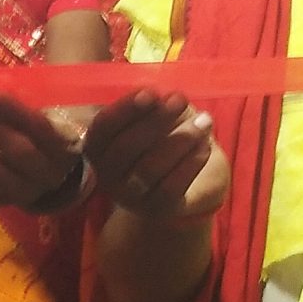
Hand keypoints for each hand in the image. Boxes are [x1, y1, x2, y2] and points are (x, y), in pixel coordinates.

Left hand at [0, 93, 81, 208]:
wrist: (43, 177)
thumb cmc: (40, 136)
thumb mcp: (42, 115)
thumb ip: (24, 99)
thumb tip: (0, 81)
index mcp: (63, 150)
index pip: (39, 129)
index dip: (11, 110)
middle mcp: (46, 177)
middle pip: (18, 153)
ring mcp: (21, 194)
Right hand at [85, 90, 216, 219]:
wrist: (174, 182)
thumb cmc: (156, 141)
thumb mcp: (148, 120)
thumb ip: (152, 106)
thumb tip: (170, 97)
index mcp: (96, 148)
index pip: (104, 127)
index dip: (126, 109)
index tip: (151, 92)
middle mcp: (106, 175)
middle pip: (127, 147)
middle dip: (157, 120)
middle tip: (181, 100)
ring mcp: (129, 196)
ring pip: (150, 168)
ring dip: (180, 140)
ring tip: (205, 120)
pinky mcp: (156, 209)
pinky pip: (171, 186)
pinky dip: (190, 163)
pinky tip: (205, 145)